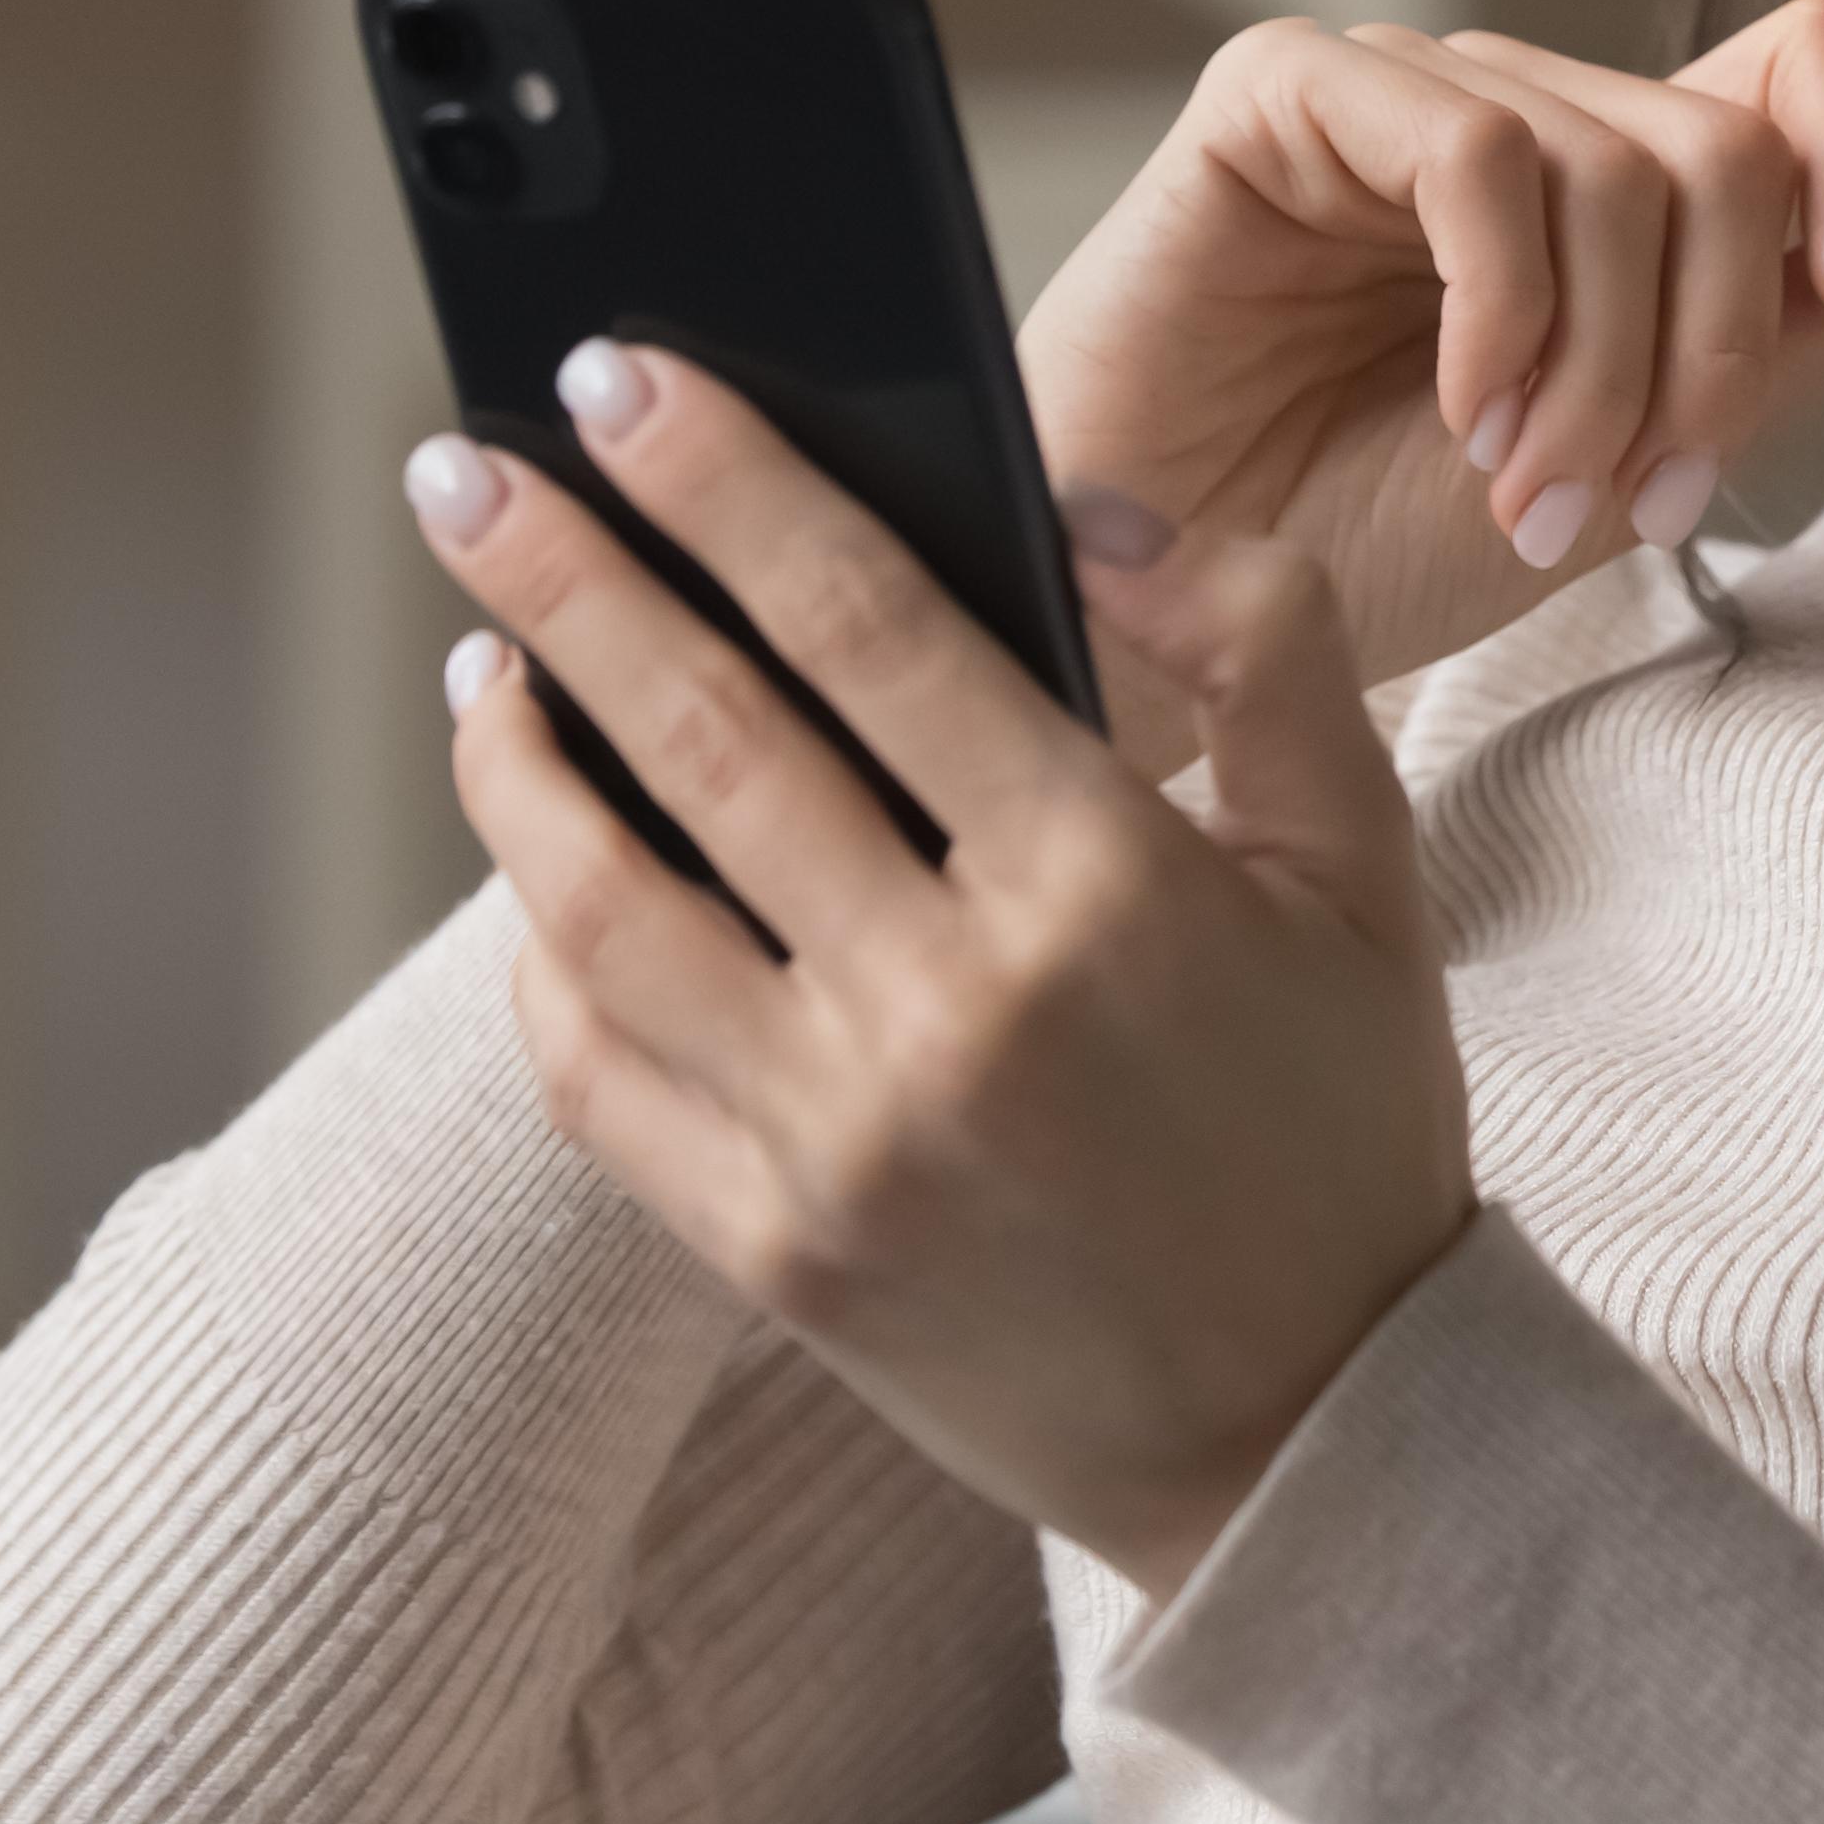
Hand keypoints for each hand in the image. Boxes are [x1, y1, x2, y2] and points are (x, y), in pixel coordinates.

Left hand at [412, 336, 1469, 1597]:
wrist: (1307, 1443)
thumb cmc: (1340, 1129)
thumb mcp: (1362, 861)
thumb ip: (1262, 644)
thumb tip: (1080, 508)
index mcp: (1101, 885)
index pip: (866, 625)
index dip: (725, 485)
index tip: (619, 379)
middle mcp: (950, 1010)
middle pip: (698, 736)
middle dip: (562, 576)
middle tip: (461, 465)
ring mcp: (839, 1143)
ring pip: (602, 907)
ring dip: (513, 759)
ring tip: (481, 655)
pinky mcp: (769, 1251)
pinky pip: (595, 1072)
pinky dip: (543, 949)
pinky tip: (542, 860)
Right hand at [1017, 0, 1823, 744]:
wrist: (1170, 623)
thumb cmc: (1374, 546)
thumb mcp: (1637, 452)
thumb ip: (1795, 337)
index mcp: (1614, 179)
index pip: (1806, 75)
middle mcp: (1518, 112)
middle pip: (1727, 146)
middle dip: (1713, 348)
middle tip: (1633, 503)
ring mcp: (1401, 93)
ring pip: (1614, 163)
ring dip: (1602, 368)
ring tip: (1531, 496)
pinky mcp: (1282, 94)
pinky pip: (1470, 150)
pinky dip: (1504, 308)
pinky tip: (1465, 413)